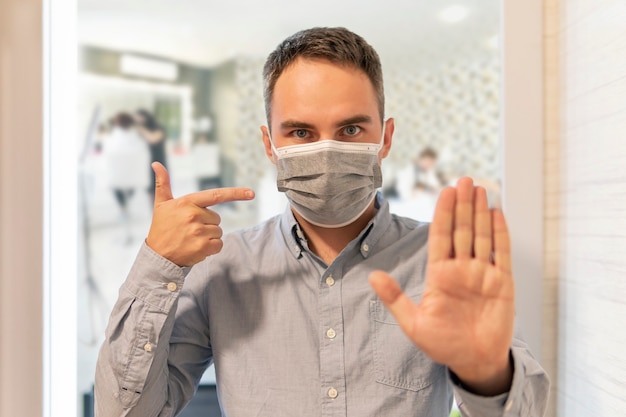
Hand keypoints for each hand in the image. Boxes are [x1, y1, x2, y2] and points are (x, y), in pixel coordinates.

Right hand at [146, 162, 254, 265]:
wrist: (157, 256)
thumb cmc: (161, 228)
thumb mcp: (161, 204)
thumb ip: (163, 183)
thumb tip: (156, 164)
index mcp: (187, 202)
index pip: (217, 195)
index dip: (236, 193)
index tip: (252, 193)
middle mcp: (194, 215)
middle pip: (217, 218)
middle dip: (207, 224)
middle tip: (190, 229)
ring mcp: (199, 232)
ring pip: (218, 232)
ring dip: (209, 237)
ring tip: (191, 239)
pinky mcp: (203, 247)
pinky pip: (219, 245)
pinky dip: (211, 248)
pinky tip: (197, 248)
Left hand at [369, 177, 513, 394]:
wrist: (474, 362)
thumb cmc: (443, 344)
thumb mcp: (413, 323)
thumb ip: (395, 298)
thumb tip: (372, 276)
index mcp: (439, 274)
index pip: (441, 236)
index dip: (443, 214)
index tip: (445, 191)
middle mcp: (461, 269)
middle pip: (462, 230)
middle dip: (463, 205)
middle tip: (464, 180)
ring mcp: (483, 274)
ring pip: (482, 236)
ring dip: (481, 213)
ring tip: (480, 188)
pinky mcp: (503, 283)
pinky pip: (502, 253)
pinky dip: (500, 233)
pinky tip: (497, 213)